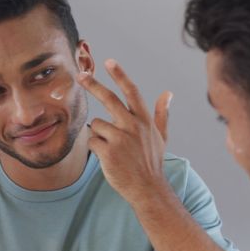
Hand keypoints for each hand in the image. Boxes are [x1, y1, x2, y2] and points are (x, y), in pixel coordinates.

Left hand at [79, 59, 173, 205]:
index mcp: (144, 120)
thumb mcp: (161, 136)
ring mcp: (121, 139)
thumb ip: (162, 113)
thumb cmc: (152, 162)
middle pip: (109, 99)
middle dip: (93, 85)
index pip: (132, 92)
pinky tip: (107, 157)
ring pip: (96, 125)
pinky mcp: (109, 152)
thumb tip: (168, 94)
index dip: (120, 75)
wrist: (148, 188)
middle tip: (80, 75)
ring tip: (112, 149)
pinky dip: (95, 148)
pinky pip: (92, 141)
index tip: (109, 62)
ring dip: (99, 134)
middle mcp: (133, 126)